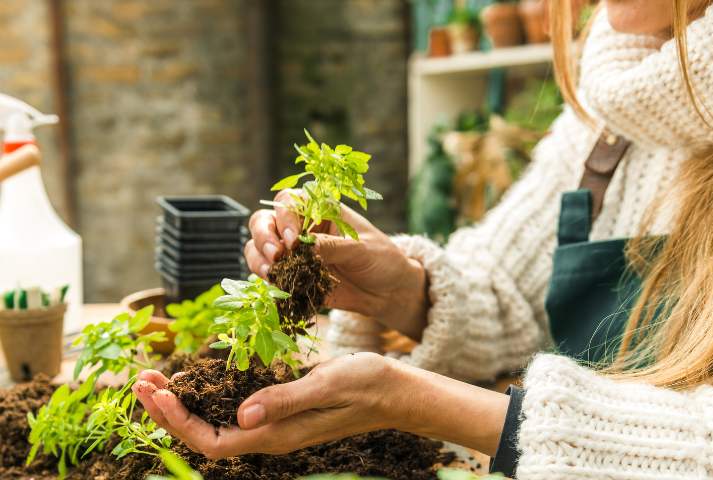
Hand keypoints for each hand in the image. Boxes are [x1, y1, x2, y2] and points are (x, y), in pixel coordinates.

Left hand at [133, 353, 508, 458]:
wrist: (397, 391)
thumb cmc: (368, 384)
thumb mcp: (328, 384)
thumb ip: (285, 399)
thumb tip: (240, 415)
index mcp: (277, 433)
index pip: (211, 440)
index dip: (177, 421)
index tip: (155, 392)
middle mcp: (271, 433)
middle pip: (205, 434)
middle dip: (168, 412)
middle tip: (141, 380)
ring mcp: (276, 422)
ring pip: (216, 421)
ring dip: (184, 402)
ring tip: (158, 379)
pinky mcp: (283, 408)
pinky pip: (235, 409)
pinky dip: (209, 394)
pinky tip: (201, 377)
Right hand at [247, 189, 428, 339]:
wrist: (389, 291)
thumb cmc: (381, 259)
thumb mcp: (361, 250)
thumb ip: (332, 247)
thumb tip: (302, 246)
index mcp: (320, 210)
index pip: (288, 201)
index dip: (284, 217)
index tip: (294, 239)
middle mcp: (301, 227)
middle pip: (265, 221)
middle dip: (263, 236)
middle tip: (276, 255)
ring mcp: (294, 252)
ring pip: (259, 247)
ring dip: (258, 258)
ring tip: (271, 272)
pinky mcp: (292, 276)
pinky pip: (268, 273)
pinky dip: (264, 278)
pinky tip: (274, 285)